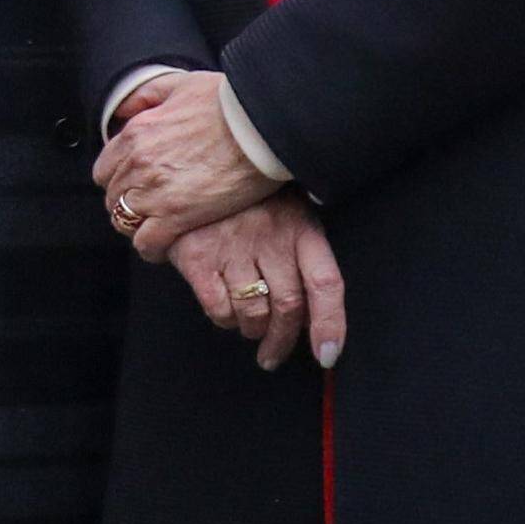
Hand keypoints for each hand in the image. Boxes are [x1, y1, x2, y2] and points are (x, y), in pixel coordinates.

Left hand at [93, 69, 271, 258]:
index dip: (118, 179)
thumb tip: (127, 110)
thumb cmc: (230, 103)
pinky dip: (151, 248)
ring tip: (156, 228)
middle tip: (148, 208)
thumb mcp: (180, 85)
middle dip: (126, 203)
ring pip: (124, 221)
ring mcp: (154, 191)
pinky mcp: (178, 215)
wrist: (263, 125)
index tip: (133, 185)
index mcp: (135, 134)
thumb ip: (147, 96)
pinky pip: (148, 243)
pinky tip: (164, 247)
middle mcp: (137, 164)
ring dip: (137, 226)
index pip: (104, 169)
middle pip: (112, 196)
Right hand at [173, 194, 347, 373]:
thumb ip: (301, 255)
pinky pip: (217, 307)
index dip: (330, 325)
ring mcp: (232, 247)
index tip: (327, 356)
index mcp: (300, 228)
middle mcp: (270, 238)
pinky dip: (224, 319)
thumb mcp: (288, 213)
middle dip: (283, 340)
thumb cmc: (250, 201)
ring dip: (252, 330)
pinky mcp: (197, 256)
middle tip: (274, 354)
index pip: (326, 284)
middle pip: (288, 306)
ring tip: (249, 327)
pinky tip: (225, 311)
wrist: (194, 168)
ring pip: (252, 312)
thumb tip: (311, 315)